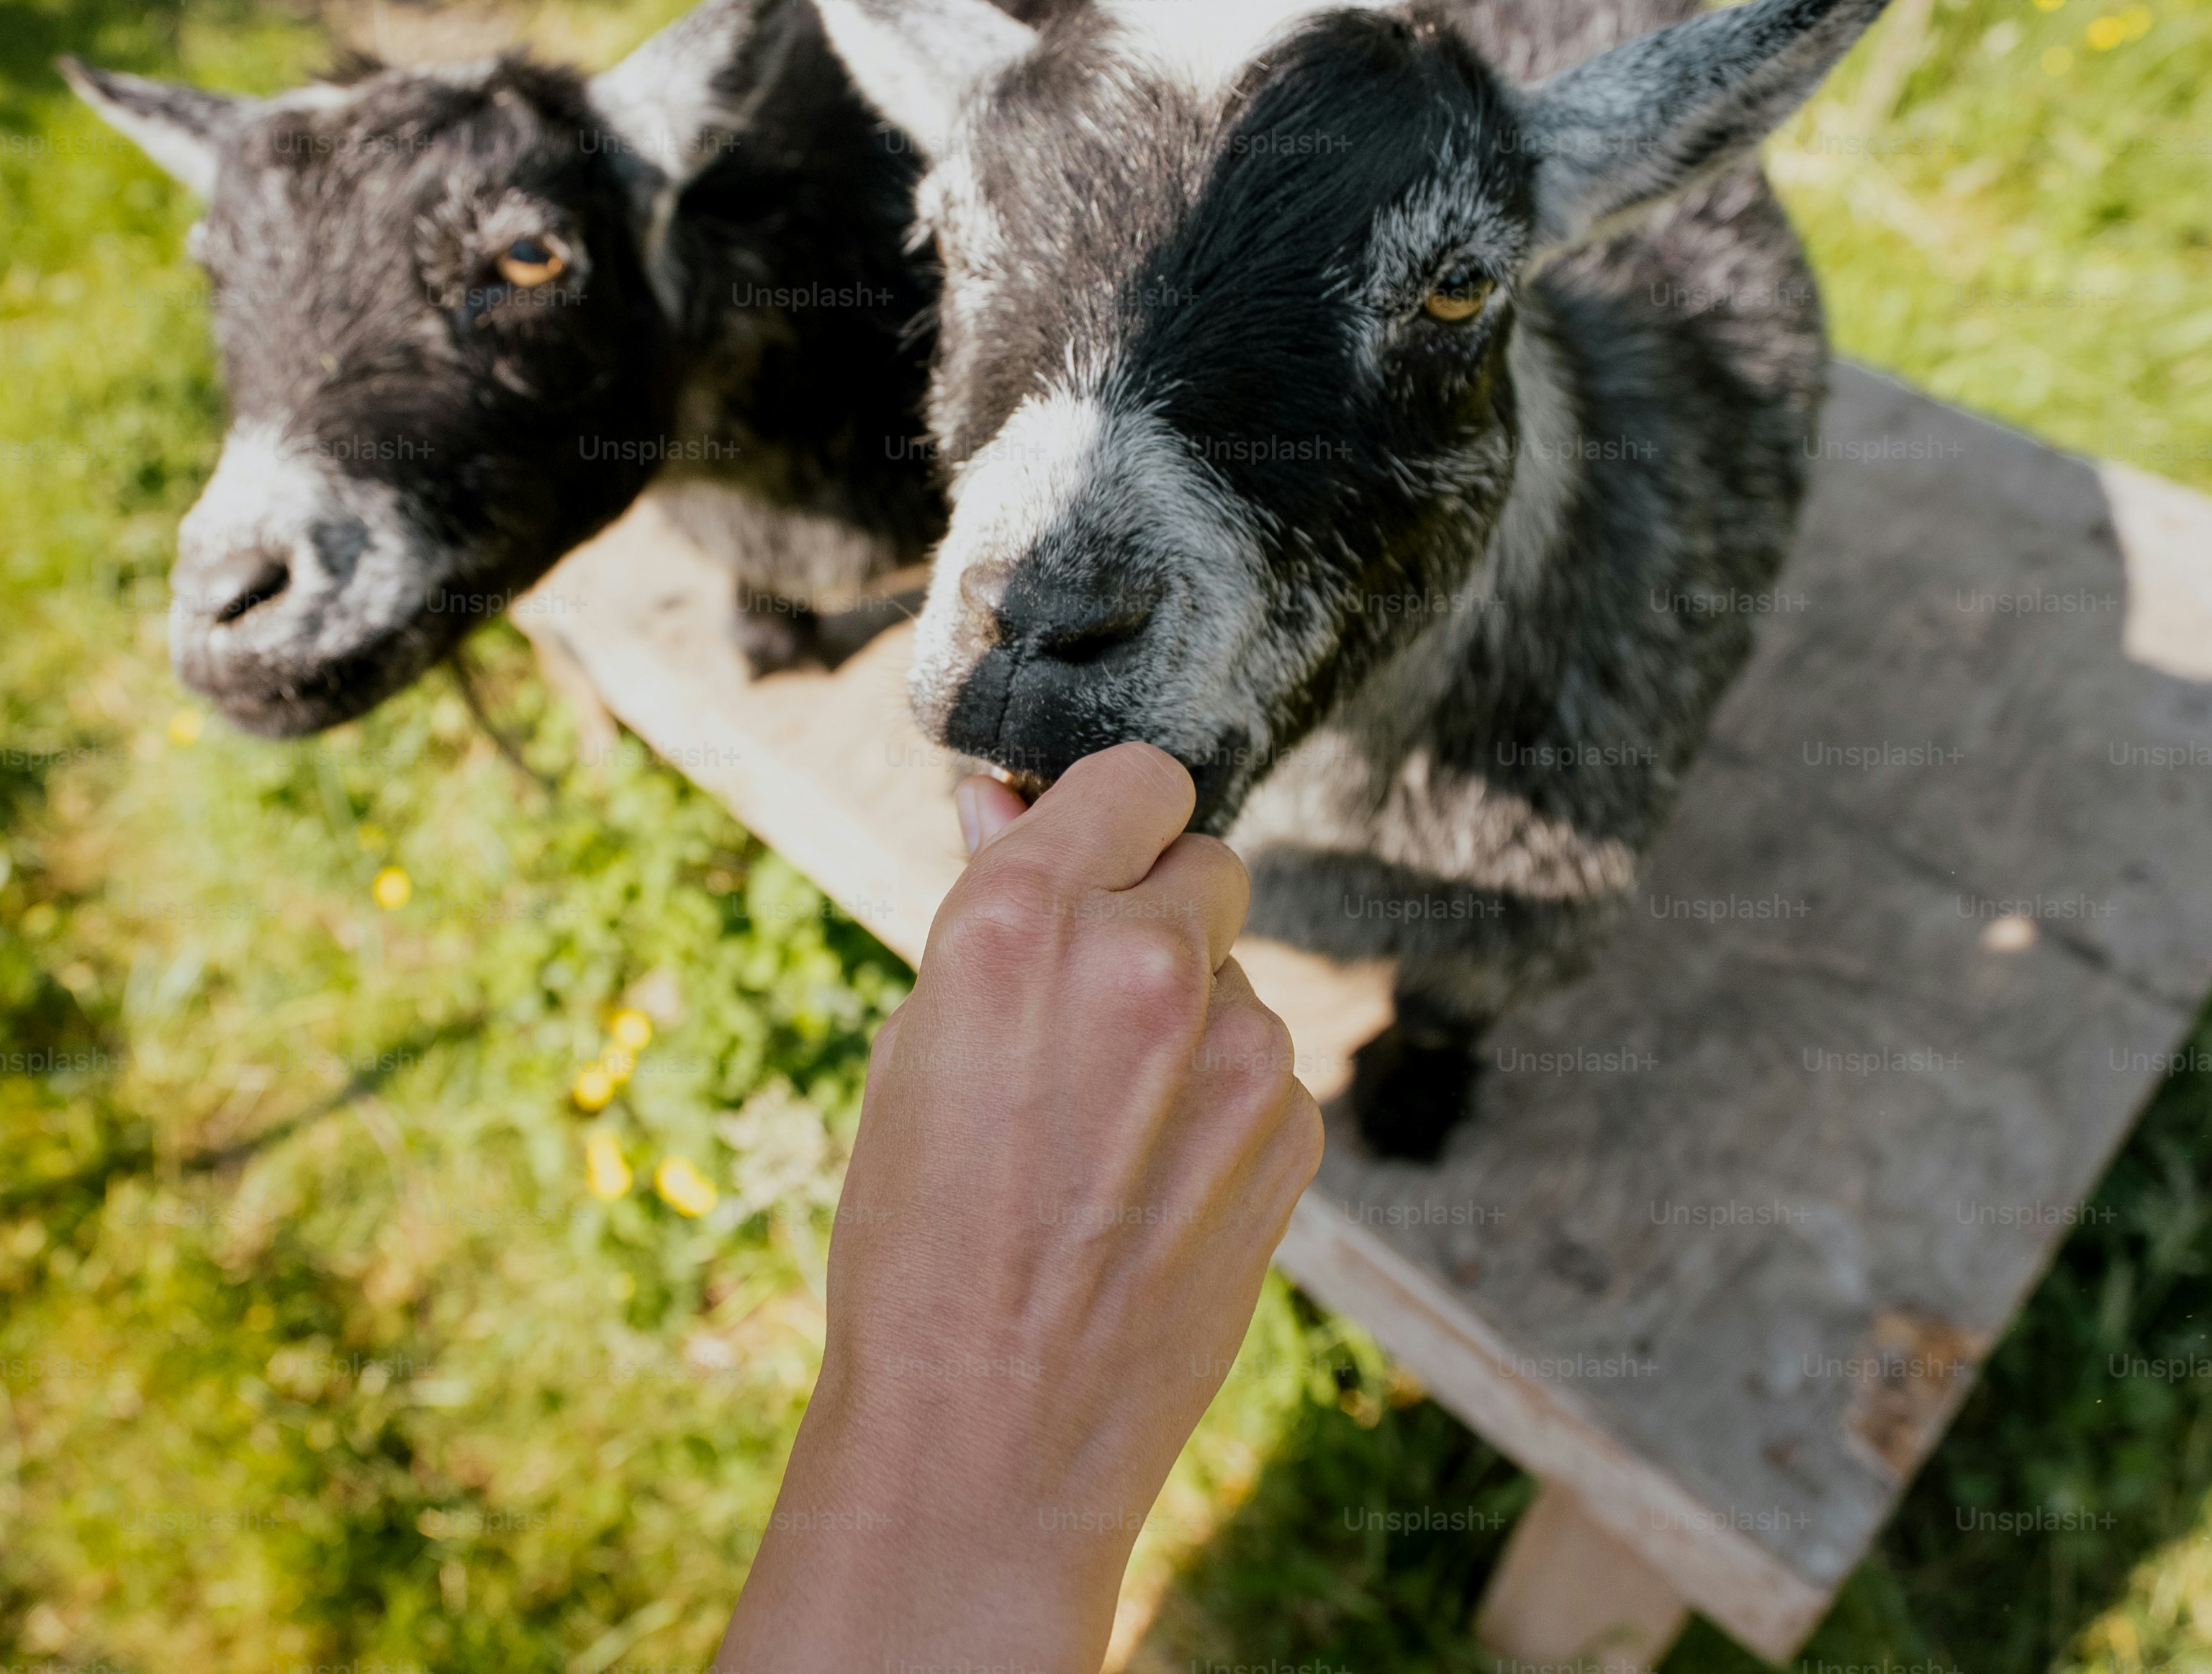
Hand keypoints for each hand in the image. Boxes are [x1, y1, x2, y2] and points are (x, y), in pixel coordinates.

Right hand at [719, 745, 1322, 1671]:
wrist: (990, 1433)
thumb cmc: (918, 1242)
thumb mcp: (917, 1052)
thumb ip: (994, 919)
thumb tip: (1009, 806)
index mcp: (1021, 922)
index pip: (1136, 778)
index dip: (1114, 819)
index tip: (1096, 858)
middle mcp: (1143, 963)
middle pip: (1206, 865)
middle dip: (1159, 913)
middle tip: (1092, 1008)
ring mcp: (1240, 1049)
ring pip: (1236, 979)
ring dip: (1190, 1021)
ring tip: (1103, 1134)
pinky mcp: (1294, 1130)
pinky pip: (1266, 1071)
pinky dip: (1222, 1105)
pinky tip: (1151, 1184)